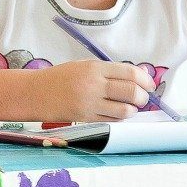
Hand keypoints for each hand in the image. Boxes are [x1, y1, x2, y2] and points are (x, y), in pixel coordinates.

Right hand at [34, 60, 156, 121]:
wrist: (37, 93)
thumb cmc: (62, 78)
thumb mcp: (84, 66)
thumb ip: (109, 71)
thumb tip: (137, 77)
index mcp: (95, 68)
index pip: (129, 73)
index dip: (145, 80)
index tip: (149, 84)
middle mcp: (94, 85)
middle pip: (131, 91)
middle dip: (143, 96)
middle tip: (144, 98)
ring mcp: (90, 104)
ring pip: (124, 110)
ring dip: (133, 110)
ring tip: (131, 107)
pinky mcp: (86, 119)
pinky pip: (112, 121)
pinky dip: (120, 118)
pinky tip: (118, 114)